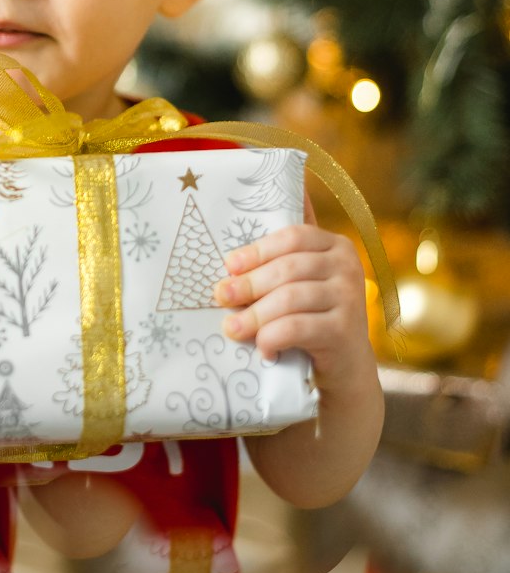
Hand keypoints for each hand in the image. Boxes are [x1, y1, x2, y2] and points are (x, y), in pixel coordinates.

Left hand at [213, 197, 372, 391]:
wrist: (345, 366)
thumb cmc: (313, 315)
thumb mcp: (301, 281)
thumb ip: (281, 254)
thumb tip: (249, 205)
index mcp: (335, 245)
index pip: (292, 237)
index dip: (257, 250)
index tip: (229, 266)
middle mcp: (348, 266)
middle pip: (288, 268)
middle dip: (249, 284)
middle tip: (221, 297)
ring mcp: (351, 297)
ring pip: (290, 298)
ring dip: (255, 315)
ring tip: (232, 328)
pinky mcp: (345, 330)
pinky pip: (297, 327)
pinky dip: (272, 337)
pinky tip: (262, 347)